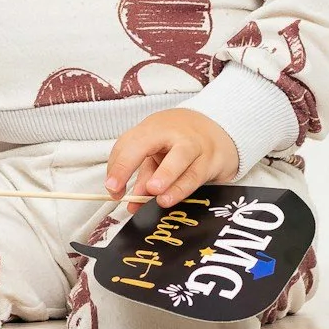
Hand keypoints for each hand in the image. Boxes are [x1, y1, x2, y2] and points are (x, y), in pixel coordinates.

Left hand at [104, 108, 240, 210]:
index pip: (130, 143)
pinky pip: (196, 176)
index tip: (112, 188)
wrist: (216, 129)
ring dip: (166, 180)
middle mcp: (172, 133)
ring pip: (180, 159)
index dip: (119, 167)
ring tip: (158, 198)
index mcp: (152, 128)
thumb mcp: (157, 150)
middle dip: (133, 165)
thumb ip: (143, 174)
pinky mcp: (212, 160)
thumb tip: (129, 200)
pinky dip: (181, 189)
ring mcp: (195, 144)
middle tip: (130, 189)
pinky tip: (170, 199)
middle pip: (149, 144)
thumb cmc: (179, 141)